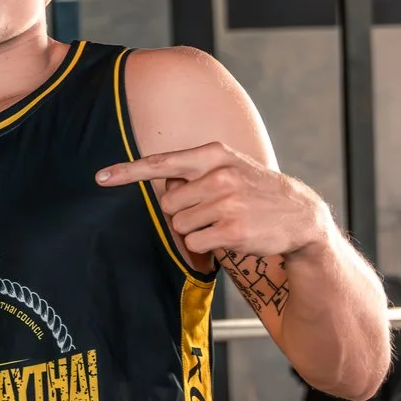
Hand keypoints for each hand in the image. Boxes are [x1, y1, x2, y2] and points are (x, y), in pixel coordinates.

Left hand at [94, 142, 332, 261]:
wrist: (299, 214)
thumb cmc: (255, 190)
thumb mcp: (229, 167)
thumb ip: (194, 172)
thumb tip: (160, 187)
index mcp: (213, 154)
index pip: (162, 162)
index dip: (128, 171)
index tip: (101, 177)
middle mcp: (218, 175)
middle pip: (168, 204)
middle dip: (183, 213)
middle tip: (211, 211)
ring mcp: (226, 203)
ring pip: (179, 225)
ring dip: (196, 230)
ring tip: (224, 221)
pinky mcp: (231, 230)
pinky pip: (194, 243)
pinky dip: (205, 245)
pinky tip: (229, 236)